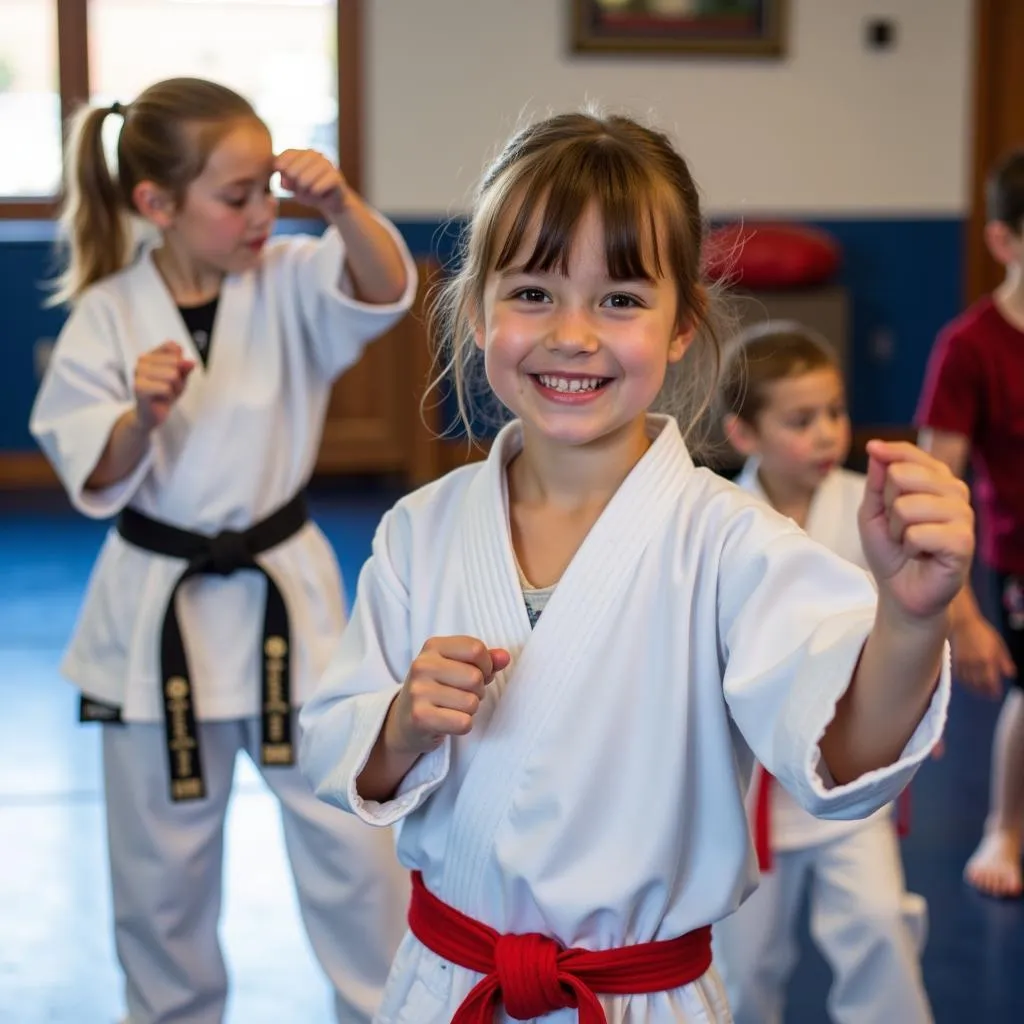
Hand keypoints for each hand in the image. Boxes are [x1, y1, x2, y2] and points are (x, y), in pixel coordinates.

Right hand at [134, 341, 193, 430]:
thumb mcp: (181, 378)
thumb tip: (190, 362)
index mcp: (151, 354)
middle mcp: (142, 360)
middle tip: (169, 387)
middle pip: (176, 362)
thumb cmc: (165, 393)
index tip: (174, 373)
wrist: (152, 414)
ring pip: (172, 375)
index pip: (173, 347)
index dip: (181, 363)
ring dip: (174, 388)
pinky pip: (166, 388)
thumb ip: (185, 367)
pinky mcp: (138, 387)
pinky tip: (160, 399)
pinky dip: (169, 396)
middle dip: (179, 379)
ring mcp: (138, 373)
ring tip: (165, 393)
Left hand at [275, 149, 348, 220]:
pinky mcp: (335, 176)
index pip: (285, 156)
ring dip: (305, 193)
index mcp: (302, 153)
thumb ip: (285, 181)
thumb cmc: (310, 191)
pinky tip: (321, 195)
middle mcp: (314, 154)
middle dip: (294, 186)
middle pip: (292, 172)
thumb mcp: (293, 187)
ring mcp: (326, 163)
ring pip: (303, 181)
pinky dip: (315, 196)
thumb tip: (284, 181)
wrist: (334, 202)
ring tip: (312, 193)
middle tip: (302, 190)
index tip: (284, 181)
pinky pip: (316, 189)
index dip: (281, 170)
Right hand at [384, 636, 510, 755]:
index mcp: (433, 646)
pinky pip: (463, 722)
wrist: (404, 719)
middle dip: (478, 691)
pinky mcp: (420, 717)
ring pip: (471, 702)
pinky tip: (448, 721)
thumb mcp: (458, 666)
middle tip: (462, 695)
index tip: (476, 674)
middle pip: (475, 677)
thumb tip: (504, 657)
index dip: (486, 666)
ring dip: (470, 710)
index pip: (476, 649)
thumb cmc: (438, 688)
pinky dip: (462, 725)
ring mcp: (418, 691)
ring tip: (453, 707)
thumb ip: (485, 660)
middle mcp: (422, 665)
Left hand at [859, 440, 974, 621]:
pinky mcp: (964, 542)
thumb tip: (876, 448)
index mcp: (936, 479)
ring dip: (897, 531)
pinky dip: (909, 548)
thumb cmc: (890, 549)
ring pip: (907, 506)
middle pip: (901, 476)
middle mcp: (955, 491)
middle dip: (886, 507)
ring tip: (909, 543)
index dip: (886, 457)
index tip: (873, 452)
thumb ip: (876, 481)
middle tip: (898, 528)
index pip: (909, 452)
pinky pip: (918, 534)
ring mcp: (963, 515)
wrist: (901, 590)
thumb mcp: (872, 511)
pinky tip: (921, 555)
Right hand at [952, 612, 1015, 696]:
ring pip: (969, 682)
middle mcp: (976, 664)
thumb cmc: (984, 632)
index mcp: (988, 660)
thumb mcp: (999, 644)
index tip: (996, 695)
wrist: (963, 623)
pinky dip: (964, 682)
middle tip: (988, 697)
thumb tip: (1010, 674)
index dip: (994, 690)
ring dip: (974, 689)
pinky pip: (960, 676)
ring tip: (978, 693)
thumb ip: (1004, 661)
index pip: (992, 680)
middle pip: (980, 684)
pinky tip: (967, 684)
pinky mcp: (956, 661)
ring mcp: (964, 663)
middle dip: (984, 692)